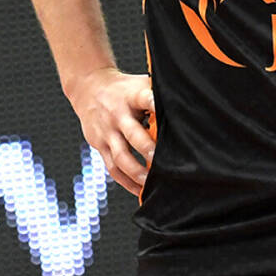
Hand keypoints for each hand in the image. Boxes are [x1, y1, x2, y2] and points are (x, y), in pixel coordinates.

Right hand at [66, 67, 154, 196]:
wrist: (87, 87)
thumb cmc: (123, 89)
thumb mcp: (138, 85)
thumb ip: (157, 97)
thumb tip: (187, 109)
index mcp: (131, 96)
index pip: (144, 98)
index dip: (155, 104)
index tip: (167, 112)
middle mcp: (118, 115)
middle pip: (133, 134)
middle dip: (148, 150)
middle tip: (164, 163)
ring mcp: (107, 131)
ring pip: (121, 156)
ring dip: (138, 173)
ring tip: (152, 183)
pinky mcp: (99, 144)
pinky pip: (112, 168)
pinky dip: (126, 182)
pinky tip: (139, 190)